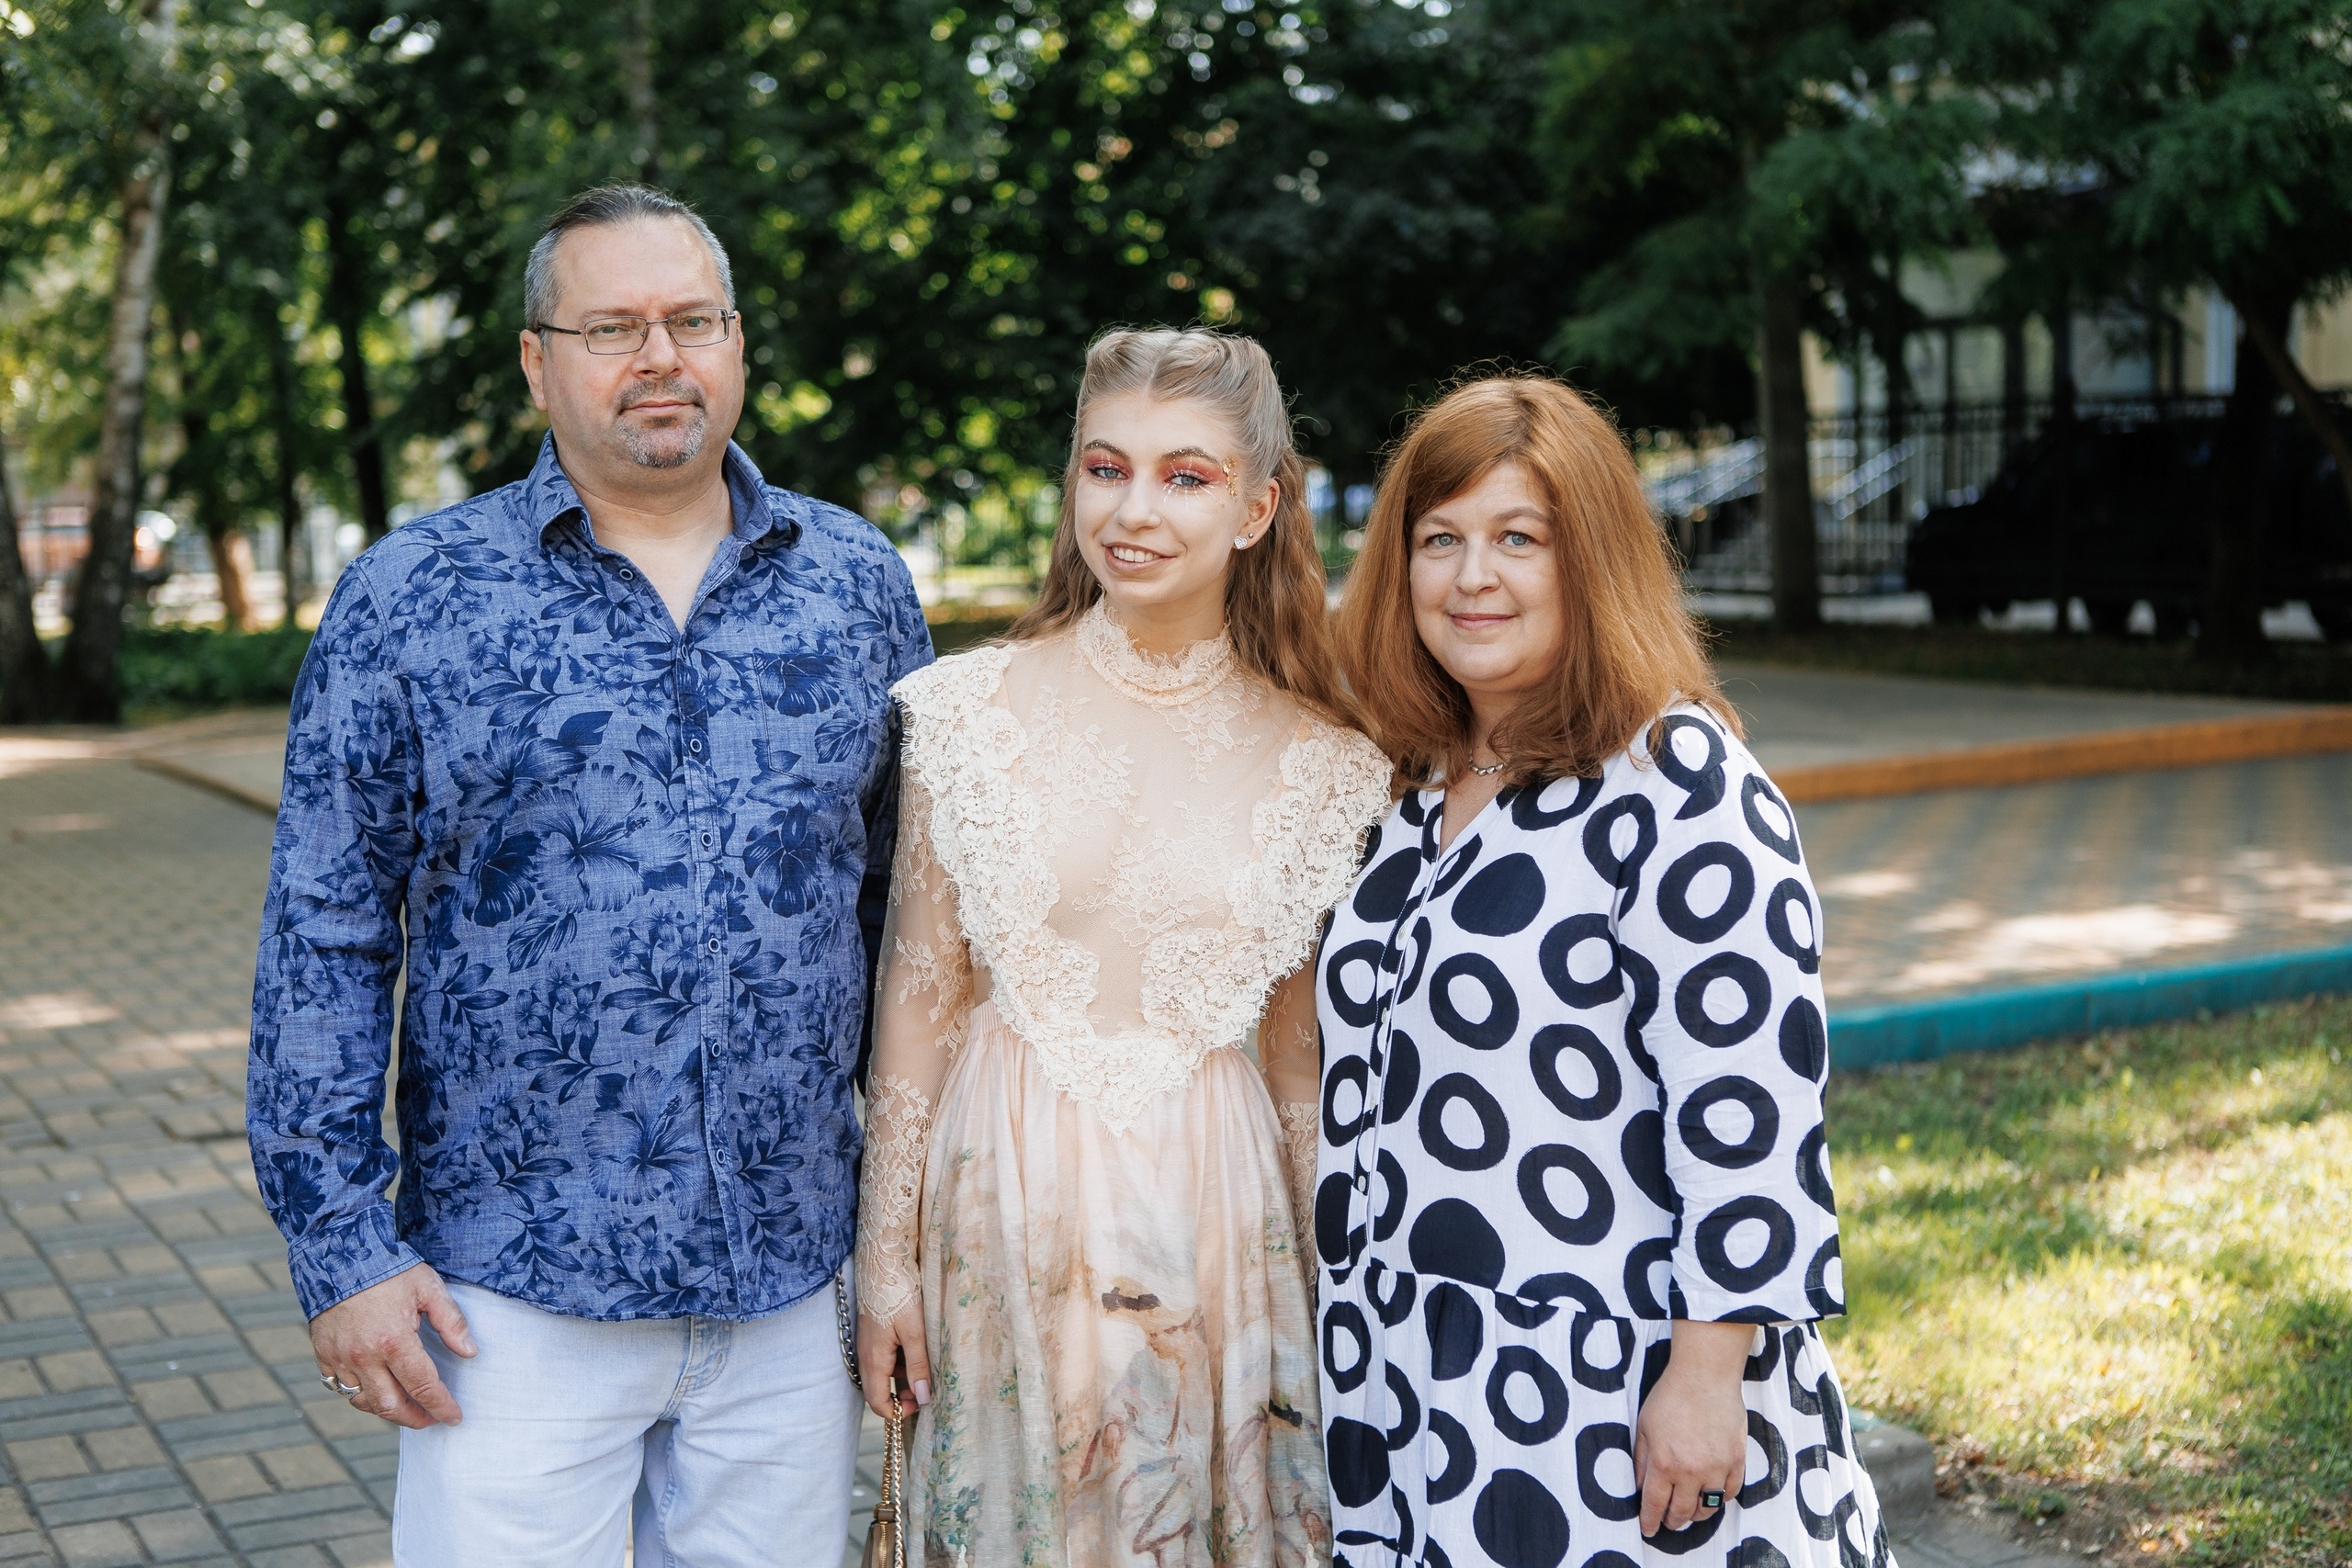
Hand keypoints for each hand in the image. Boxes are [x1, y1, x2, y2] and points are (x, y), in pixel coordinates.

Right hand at [309, 1263, 474, 1428]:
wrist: (338, 1253)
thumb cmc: (388, 1269)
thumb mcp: (428, 1287)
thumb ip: (451, 1322)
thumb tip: (470, 1352)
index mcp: (394, 1341)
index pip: (424, 1386)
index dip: (441, 1406)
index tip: (454, 1417)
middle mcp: (364, 1356)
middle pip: (391, 1406)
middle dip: (414, 1418)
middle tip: (431, 1419)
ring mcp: (340, 1358)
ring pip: (363, 1402)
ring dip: (386, 1409)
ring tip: (406, 1406)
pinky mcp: (323, 1354)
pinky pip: (340, 1388)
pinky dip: (360, 1395)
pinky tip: (376, 1389)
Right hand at [856, 1297, 931, 1420]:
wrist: (882, 1264)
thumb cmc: (898, 1295)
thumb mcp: (914, 1332)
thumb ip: (918, 1366)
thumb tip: (922, 1397)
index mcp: (874, 1360)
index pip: (876, 1402)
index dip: (896, 1412)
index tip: (918, 1405)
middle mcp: (865, 1356)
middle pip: (877, 1391)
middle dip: (899, 1398)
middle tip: (923, 1392)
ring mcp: (867, 1345)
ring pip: (881, 1375)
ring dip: (900, 1380)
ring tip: (924, 1370)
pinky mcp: (872, 1335)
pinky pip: (882, 1359)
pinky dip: (898, 1363)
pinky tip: (915, 1351)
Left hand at [1634, 1320, 1751, 1535]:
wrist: (1705, 1375)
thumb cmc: (1670, 1397)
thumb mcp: (1644, 1427)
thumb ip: (1640, 1461)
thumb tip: (1639, 1488)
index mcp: (1664, 1463)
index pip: (1655, 1505)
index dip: (1650, 1521)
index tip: (1649, 1529)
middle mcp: (1691, 1471)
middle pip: (1682, 1512)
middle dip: (1673, 1521)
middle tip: (1669, 1521)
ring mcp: (1717, 1467)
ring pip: (1708, 1508)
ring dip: (1696, 1513)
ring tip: (1689, 1509)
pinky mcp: (1737, 1460)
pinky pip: (1730, 1493)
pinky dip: (1719, 1498)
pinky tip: (1710, 1493)